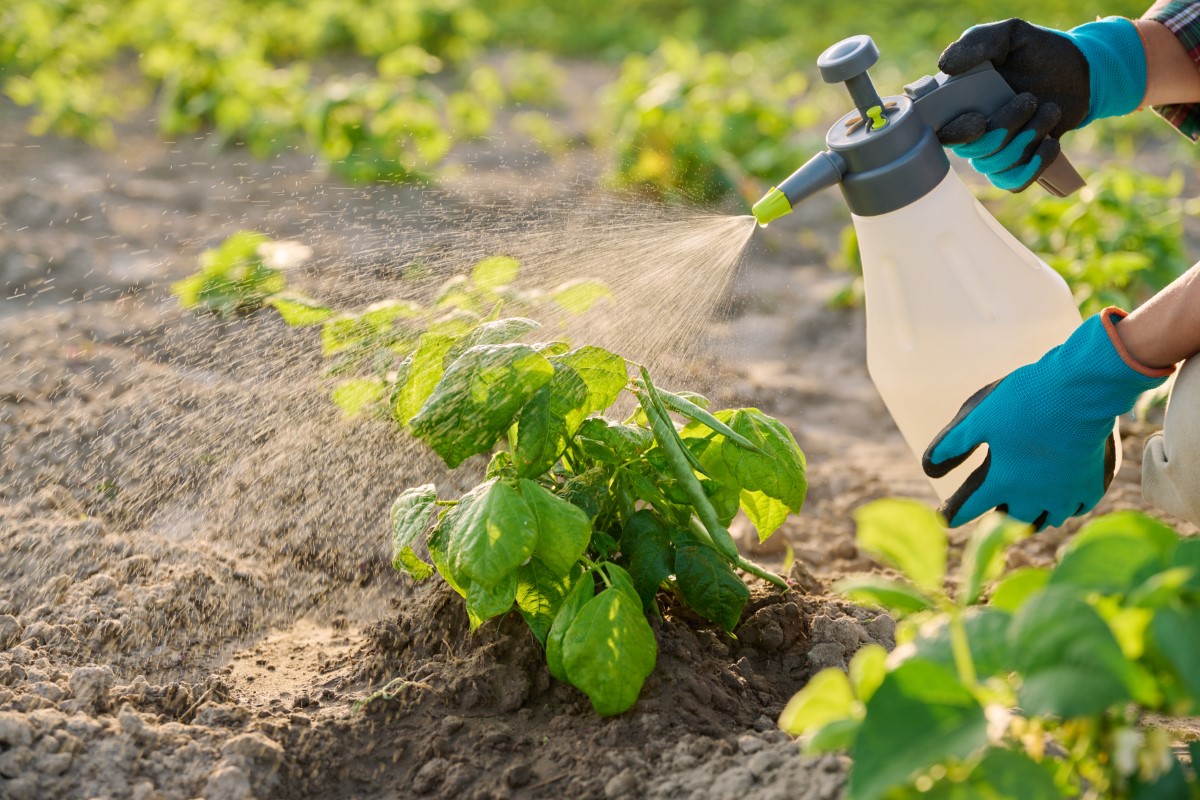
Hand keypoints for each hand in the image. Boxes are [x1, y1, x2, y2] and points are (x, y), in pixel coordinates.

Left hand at [923, 309, 1170, 529]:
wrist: (1082, 391)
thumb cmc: (1024, 401)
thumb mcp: (977, 419)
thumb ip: (951, 445)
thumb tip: (930, 468)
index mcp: (1003, 482)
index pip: (970, 508)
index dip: (954, 513)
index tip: (945, 519)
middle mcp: (1034, 496)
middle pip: (1010, 520)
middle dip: (996, 521)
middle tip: (989, 519)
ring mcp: (1066, 494)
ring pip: (1047, 520)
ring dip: (1031, 519)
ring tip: (1024, 515)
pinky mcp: (1093, 485)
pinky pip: (1077, 509)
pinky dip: (1065, 510)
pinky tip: (1062, 504)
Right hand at [937, 17, 1146, 191]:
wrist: (1080, 70)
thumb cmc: (1039, 51)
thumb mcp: (1010, 34)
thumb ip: (976, 41)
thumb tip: (945, 67)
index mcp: (961, 103)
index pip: (942, 133)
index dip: (957, 134)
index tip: (979, 121)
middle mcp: (973, 131)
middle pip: (975, 152)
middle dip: (1006, 127)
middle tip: (1032, 99)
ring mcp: (996, 151)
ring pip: (998, 166)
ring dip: (1029, 138)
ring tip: (1050, 110)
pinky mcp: (1019, 164)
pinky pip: (1014, 184)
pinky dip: (1035, 167)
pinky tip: (1051, 142)